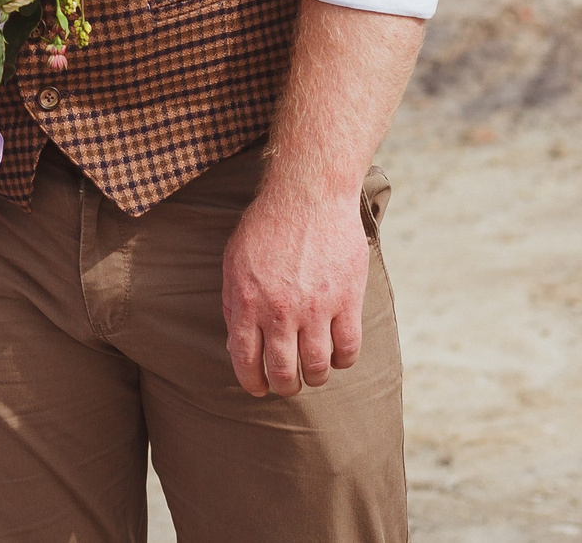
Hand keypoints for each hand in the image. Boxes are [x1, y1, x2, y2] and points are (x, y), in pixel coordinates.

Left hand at [220, 179, 368, 397]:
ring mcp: (316, 307)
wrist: (309, 193)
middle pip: (283, 372)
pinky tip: (337, 354)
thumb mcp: (234, 260)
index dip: (252, 382)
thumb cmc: (268, 225)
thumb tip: (236, 343)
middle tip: (287, 383)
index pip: (246, 361)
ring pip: (317, 368)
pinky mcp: (347, 300)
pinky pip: (348, 349)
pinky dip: (342, 361)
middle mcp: (280, 311)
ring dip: (314, 377)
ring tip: (312, 371)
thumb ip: (233, 303)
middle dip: (284, 386)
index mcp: (248, 302)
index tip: (258, 388)